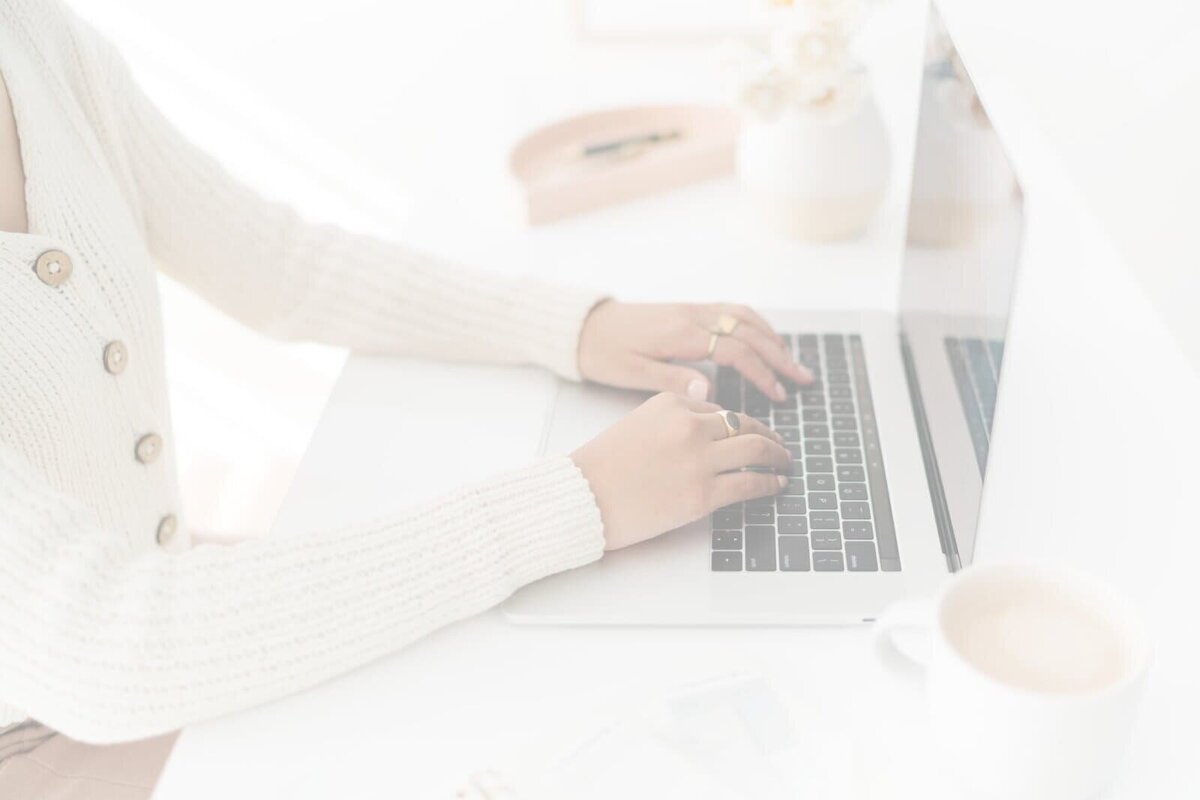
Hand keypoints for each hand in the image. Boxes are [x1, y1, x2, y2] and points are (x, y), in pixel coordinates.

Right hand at [571, 392, 792, 549]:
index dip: (741, 425)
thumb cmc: (602, 466)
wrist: (582, 498)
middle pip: (745, 425)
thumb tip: (710, 429)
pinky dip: (770, 483)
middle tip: (780, 446)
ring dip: (777, 456)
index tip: (752, 433)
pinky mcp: (703, 494)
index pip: (719, 411)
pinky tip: (777, 484)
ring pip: (756, 450)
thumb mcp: (638, 424)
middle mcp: (690, 426)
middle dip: (769, 436)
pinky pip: (750, 483)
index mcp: (671, 404)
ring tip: (785, 463)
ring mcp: (699, 460)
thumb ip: (674, 421)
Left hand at [577, 302, 812, 401]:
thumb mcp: (631, 374)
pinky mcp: (688, 309)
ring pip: (744, 316)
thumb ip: (672, 380)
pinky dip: (755, 324)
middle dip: (780, 356)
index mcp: (680, 334)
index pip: (735, 351)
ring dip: (773, 337)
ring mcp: (691, 309)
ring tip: (792, 363)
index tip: (779, 395)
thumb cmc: (603, 353)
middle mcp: (691, 316)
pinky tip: (764, 340)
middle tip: (804, 380)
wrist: (581, 325)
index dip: (762, 373)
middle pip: (748, 331)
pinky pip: (731, 310)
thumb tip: (710, 391)